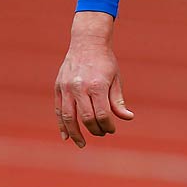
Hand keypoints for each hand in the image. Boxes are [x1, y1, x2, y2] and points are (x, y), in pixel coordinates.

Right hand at [54, 11, 134, 147]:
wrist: (87, 42)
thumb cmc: (105, 61)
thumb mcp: (116, 79)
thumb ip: (118, 101)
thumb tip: (127, 118)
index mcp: (97, 86)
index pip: (102, 115)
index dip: (108, 126)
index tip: (112, 129)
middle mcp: (80, 87)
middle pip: (86, 118)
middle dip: (95, 130)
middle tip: (101, 133)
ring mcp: (67, 88)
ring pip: (68, 117)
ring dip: (75, 134)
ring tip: (81, 144)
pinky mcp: (58, 87)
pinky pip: (59, 110)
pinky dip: (61, 124)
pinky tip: (66, 136)